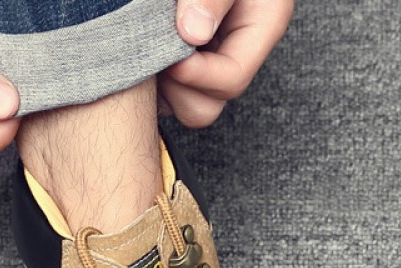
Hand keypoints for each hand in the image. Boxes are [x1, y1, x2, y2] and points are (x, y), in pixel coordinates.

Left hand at [160, 0, 293, 127]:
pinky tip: (140, 54)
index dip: (197, 75)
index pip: (231, 79)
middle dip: (178, 89)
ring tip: (147, 52)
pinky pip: (165, 95)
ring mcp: (210, 61)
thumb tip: (192, 33)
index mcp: (260, 27)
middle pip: (207, 107)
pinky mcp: (186, 61)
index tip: (170, 56)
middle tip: (156, 55)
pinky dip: (150, 83)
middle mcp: (235, 52)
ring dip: (161, 90)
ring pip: (184, 106)